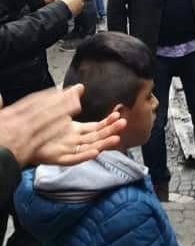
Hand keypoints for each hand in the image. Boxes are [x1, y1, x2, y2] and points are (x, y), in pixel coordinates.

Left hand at [0, 85, 125, 167]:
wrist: (19, 134)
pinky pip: (74, 158)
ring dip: (104, 144)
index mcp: (74, 131)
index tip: (118, 115)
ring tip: (116, 138)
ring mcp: (67, 150)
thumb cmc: (38, 123)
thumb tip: (80, 87)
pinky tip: (95, 151)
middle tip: (123, 123)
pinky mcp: (58, 158)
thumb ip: (69, 98)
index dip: (107, 122)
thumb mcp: (55, 106)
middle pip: (97, 137)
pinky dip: (85, 156)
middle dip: (111, 131)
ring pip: (89, 148)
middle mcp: (73, 141)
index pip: (96, 128)